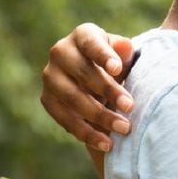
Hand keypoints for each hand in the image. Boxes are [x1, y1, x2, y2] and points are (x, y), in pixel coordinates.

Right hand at [39, 23, 135, 155]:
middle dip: (108, 91)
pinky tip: (106, 143)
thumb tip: (124, 47)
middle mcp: (60, 51)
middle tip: (130, 107)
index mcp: (82, 35)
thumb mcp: (121, 53)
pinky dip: (86, 132)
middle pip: (82, 72)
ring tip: (123, 129)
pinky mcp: (47, 99)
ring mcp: (50, 76)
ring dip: (99, 116)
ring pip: (72, 98)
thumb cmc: (114, 63)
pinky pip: (64, 118)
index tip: (118, 69)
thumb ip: (123, 51)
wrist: (96, 79)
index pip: (91, 43)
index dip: (103, 55)